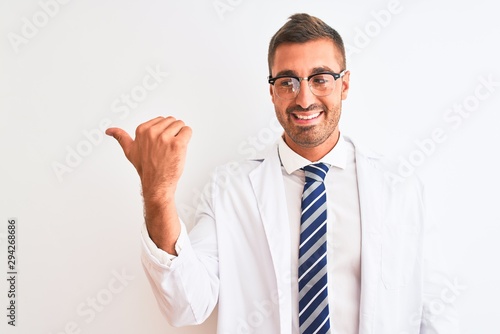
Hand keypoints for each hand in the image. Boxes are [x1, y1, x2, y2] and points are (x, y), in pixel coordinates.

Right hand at [106, 116, 191, 252]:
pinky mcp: (177, 144)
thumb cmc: (145, 168)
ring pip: (180, 125)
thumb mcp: (130, 151)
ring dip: (180, 135)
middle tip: (167, 148)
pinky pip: (187, 131)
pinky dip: (187, 137)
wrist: (156, 184)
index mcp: (142, 130)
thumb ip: (120, 137)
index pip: (161, 120)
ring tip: (173, 149)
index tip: (159, 145)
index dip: (163, 132)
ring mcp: (165, 138)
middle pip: (172, 121)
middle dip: (173, 132)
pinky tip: (180, 148)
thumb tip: (109, 130)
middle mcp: (152, 132)